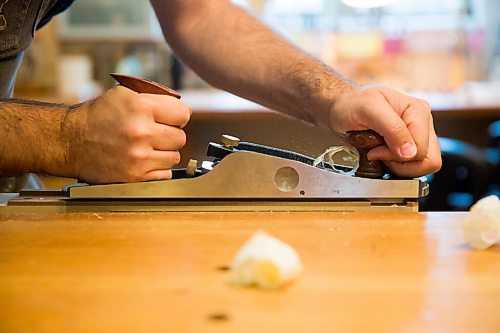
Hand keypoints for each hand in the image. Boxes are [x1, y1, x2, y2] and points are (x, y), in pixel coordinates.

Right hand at [63, 86, 190, 183]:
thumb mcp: (124, 94)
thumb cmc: (98, 116)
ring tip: (146, 148)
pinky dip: (157, 169)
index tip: (170, 120)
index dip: (177, 117)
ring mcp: (138, 156)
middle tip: (155, 135)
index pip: (183, 114)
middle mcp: (141, 132)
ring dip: (164, 154)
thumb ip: (156, 98)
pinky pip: (164, 174)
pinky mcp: (134, 177)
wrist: (69, 141)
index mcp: (140, 107)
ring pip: (174, 157)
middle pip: (180, 138)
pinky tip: (143, 161)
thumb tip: (184, 111)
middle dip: (170, 135)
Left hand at [330, 86, 440, 176]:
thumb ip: (392, 128)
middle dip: (400, 163)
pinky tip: (382, 155)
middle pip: (428, 161)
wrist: (342, 108)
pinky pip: (412, 169)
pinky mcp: (410, 148)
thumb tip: (410, 153)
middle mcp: (423, 123)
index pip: (421, 149)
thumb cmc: (352, 105)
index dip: (396, 155)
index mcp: (418, 110)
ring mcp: (419, 137)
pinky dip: (396, 167)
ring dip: (398, 166)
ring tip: (379, 152)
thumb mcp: (368, 109)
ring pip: (422, 167)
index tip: (374, 149)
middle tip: (378, 153)